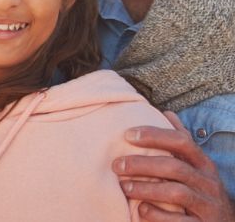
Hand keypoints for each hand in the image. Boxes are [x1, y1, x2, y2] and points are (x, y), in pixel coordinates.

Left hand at [114, 111, 234, 220]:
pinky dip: (158, 215)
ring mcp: (207, 205)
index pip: (182, 142)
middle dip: (142, 164)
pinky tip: (141, 210)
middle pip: (175, 167)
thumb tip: (167, 113)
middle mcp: (207, 183)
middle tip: (116, 165)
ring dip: (146, 189)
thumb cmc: (201, 190)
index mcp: (203, 164)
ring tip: (123, 187)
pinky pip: (179, 221)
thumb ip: (181, 142)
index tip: (127, 135)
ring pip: (176, 193)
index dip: (155, 135)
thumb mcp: (197, 166)